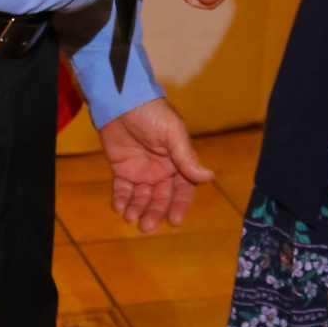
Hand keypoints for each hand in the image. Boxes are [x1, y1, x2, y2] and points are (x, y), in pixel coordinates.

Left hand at [99, 97, 212, 231]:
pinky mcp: (122, 169)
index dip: (180, 205)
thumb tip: (209, 177)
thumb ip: (186, 156)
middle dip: (155, 212)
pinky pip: (122, 188)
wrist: (121, 100)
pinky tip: (118, 206)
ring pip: (141, 197)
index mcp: (177, 161)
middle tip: (146, 226)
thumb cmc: (152, 113)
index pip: (183, 189)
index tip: (175, 221)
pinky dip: (121, 199)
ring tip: (130, 217)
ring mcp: (141, 170)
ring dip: (137, 208)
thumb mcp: (172, 132)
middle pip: (161, 197)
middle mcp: (161, 170)